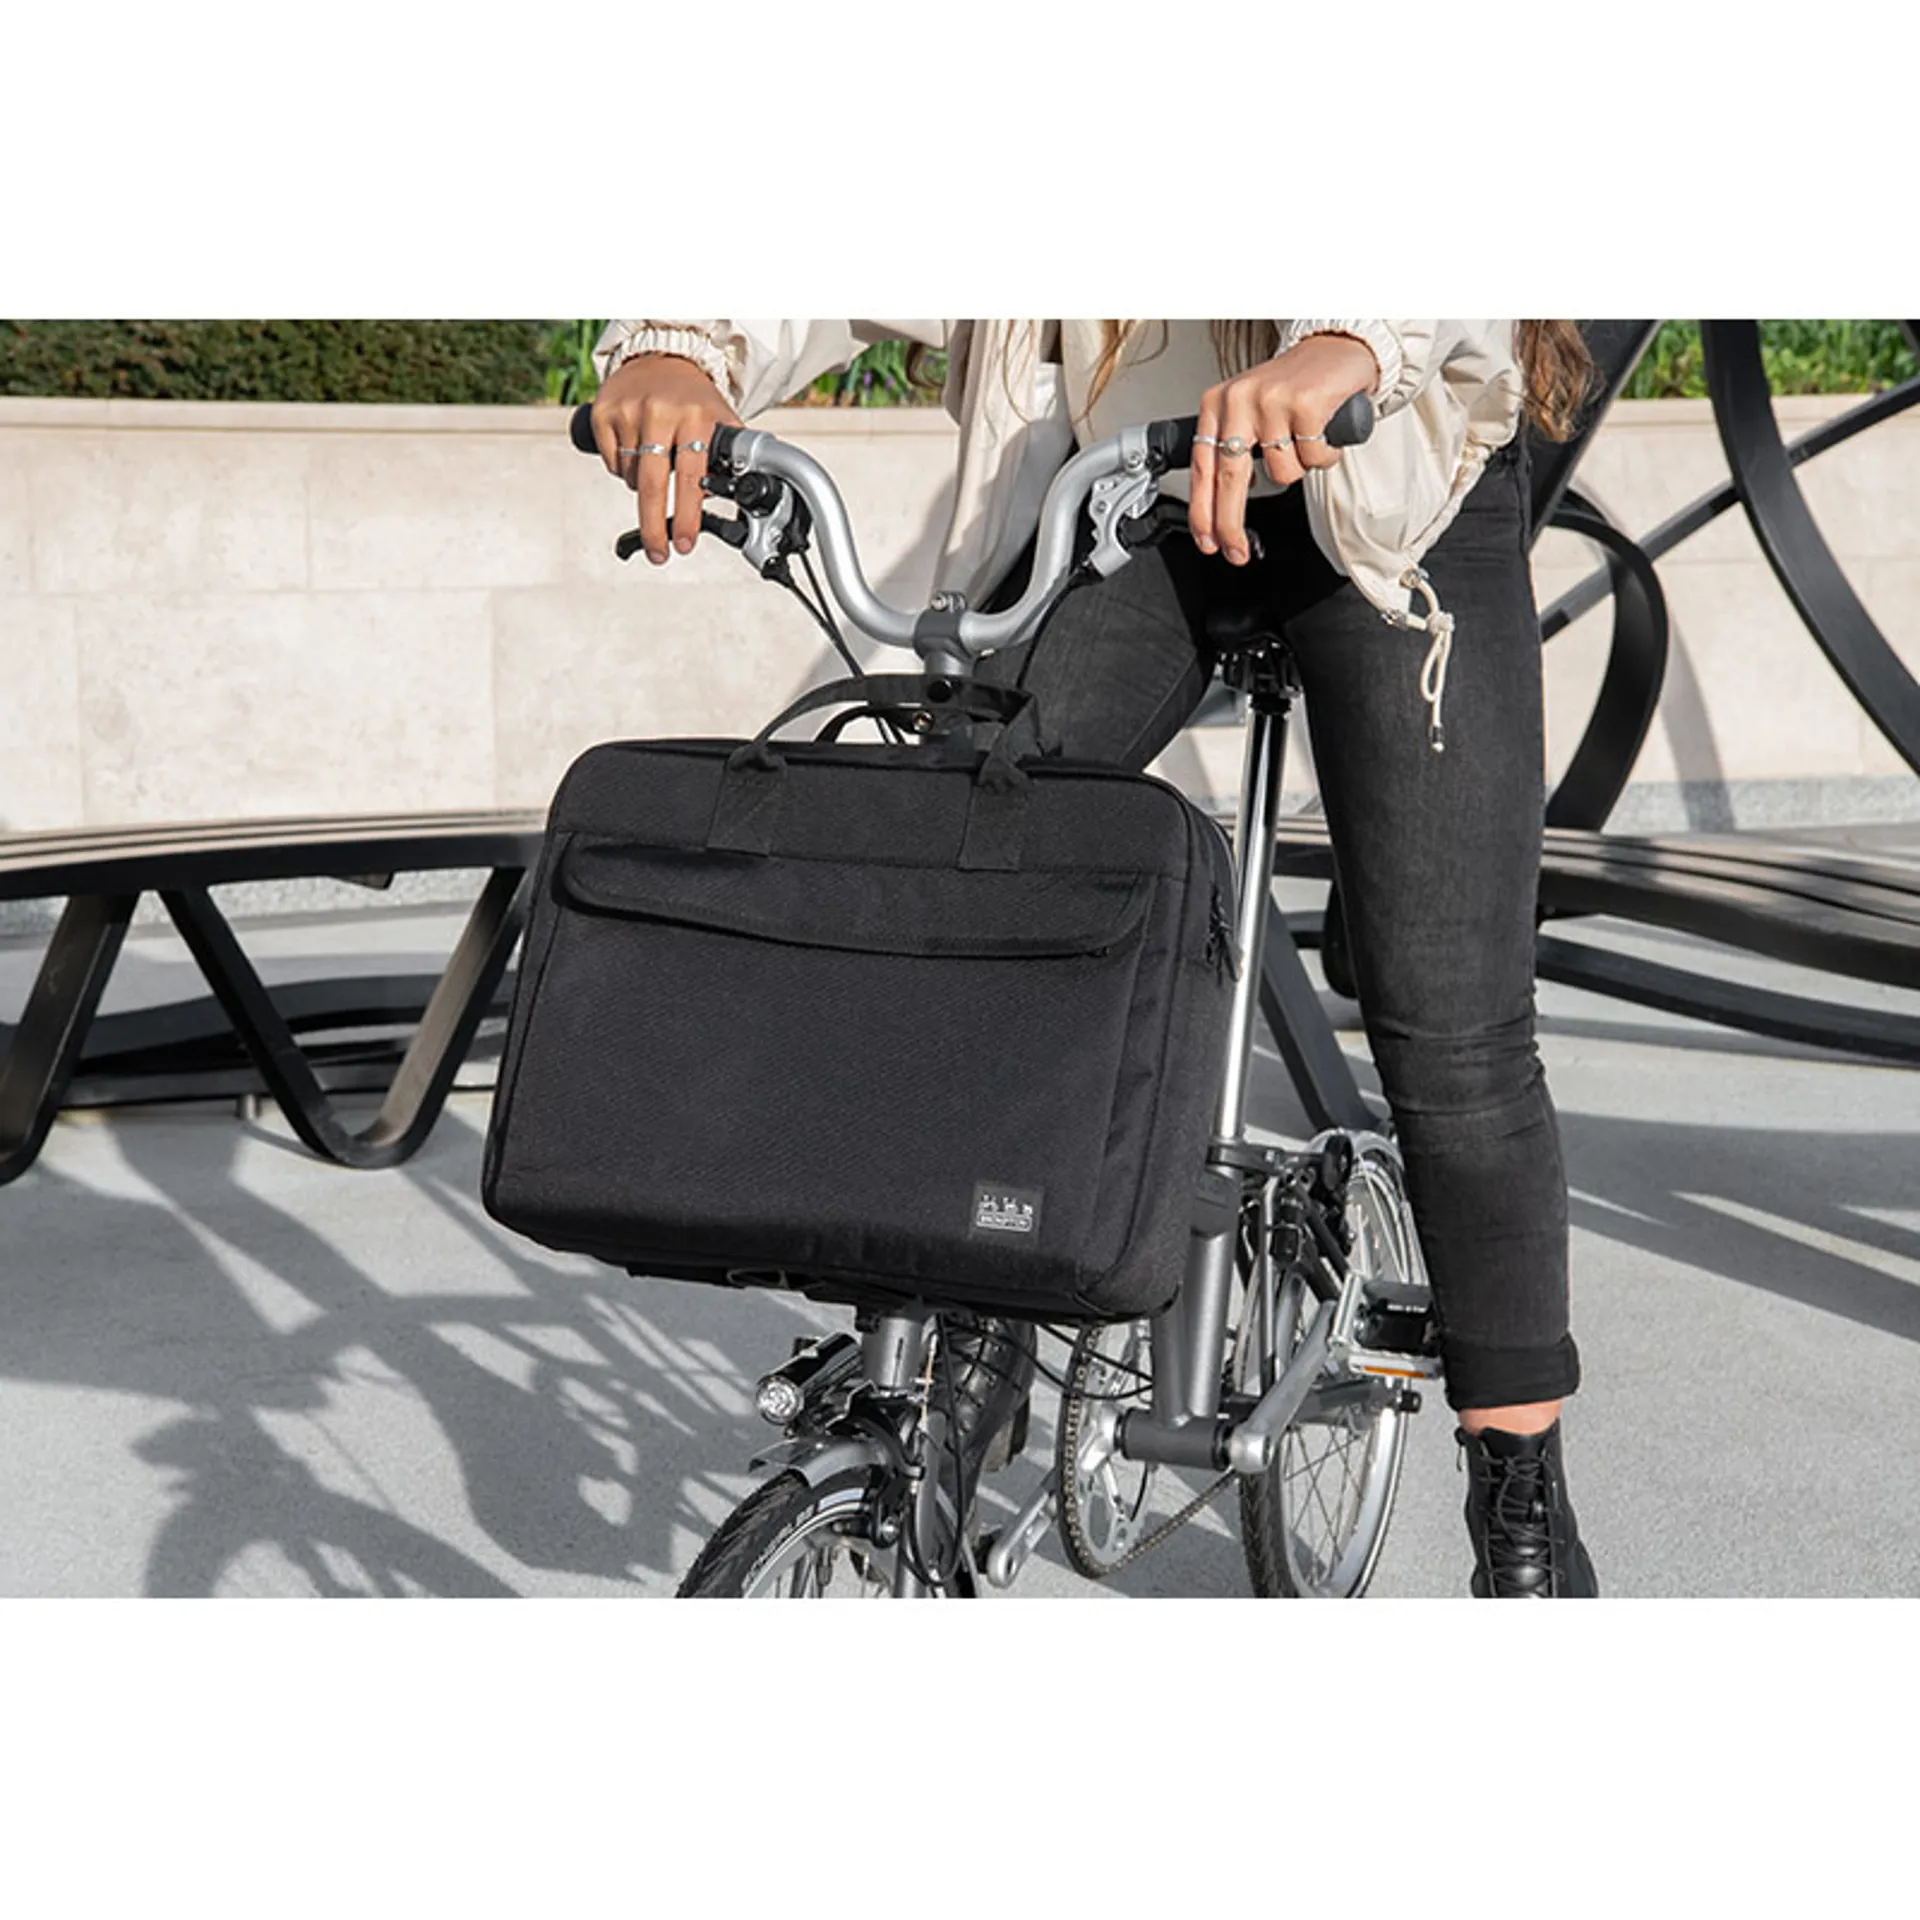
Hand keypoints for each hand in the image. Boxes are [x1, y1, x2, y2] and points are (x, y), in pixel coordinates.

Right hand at [590, 353, 742, 565]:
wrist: (659, 357)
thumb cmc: (693, 397)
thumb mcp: (721, 420)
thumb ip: (731, 458)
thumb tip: (744, 503)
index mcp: (696, 417)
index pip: (691, 477)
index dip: (687, 516)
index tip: (685, 543)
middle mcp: (661, 412)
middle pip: (653, 486)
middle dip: (654, 527)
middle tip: (660, 552)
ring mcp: (629, 412)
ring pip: (633, 479)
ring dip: (645, 488)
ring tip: (657, 466)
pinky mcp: (603, 413)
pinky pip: (613, 464)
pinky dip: (625, 470)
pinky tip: (637, 451)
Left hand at [1188, 333, 1379, 565]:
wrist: (1337, 347)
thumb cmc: (1293, 386)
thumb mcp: (1249, 413)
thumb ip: (1233, 452)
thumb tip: (1220, 508)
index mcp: (1218, 404)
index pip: (1202, 468)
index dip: (1203, 513)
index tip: (1208, 542)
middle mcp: (1239, 400)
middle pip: (1230, 479)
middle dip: (1231, 524)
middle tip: (1235, 552)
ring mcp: (1272, 401)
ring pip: (1281, 474)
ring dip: (1299, 467)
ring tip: (1305, 439)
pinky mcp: (1306, 404)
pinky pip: (1313, 460)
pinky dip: (1324, 456)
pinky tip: (1325, 432)